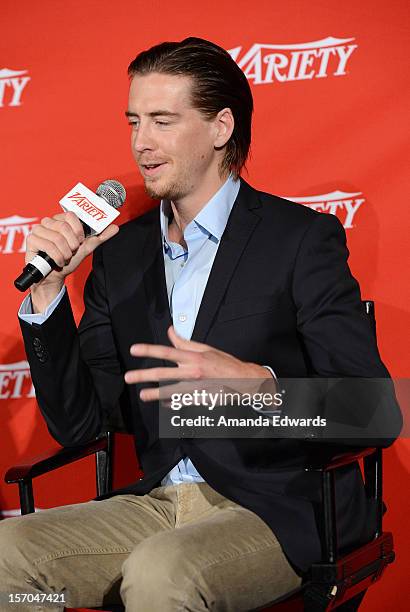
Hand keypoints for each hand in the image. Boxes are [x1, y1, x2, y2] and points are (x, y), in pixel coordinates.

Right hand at [26, 211, 118, 309]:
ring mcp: (38, 230)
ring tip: (65, 258)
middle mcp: (48, 222)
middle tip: (72, 251)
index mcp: (61, 220)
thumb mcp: (87, 247)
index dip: (78, 230)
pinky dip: (57, 257)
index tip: (80, 241)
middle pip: (64, 227)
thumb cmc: (68, 259)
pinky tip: (57, 262)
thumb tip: (115, 227)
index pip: (71, 215)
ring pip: (57, 238)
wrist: (56, 276)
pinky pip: (48, 246)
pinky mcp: (31, 240)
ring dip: (65, 253)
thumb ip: (100, 237)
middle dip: (72, 244)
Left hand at [124, 326, 272, 401]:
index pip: (167, 351)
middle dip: (143, 375)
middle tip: (129, 377)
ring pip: (169, 392)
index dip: (149, 350)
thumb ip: (185, 342)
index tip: (134, 350)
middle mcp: (193, 372)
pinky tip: (163, 403)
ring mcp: (195, 388)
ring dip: (154, 394)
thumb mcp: (206, 348)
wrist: (244, 381)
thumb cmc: (225, 363)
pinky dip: (171, 402)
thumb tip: (171, 331)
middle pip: (163, 374)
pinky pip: (180, 401)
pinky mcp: (199, 399)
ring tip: (143, 395)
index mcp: (194, 357)